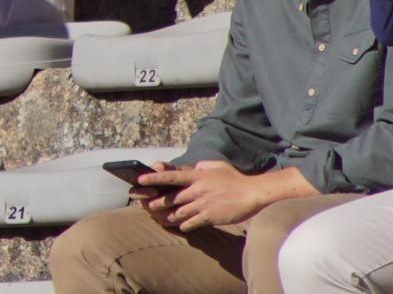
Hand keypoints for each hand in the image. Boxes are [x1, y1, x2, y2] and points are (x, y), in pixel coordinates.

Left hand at [138, 160, 265, 231]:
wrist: (252, 193)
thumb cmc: (235, 178)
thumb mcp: (217, 166)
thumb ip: (202, 166)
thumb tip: (193, 167)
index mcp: (197, 176)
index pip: (170, 176)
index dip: (154, 178)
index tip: (140, 180)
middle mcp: (196, 190)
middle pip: (171, 198)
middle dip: (157, 203)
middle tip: (146, 206)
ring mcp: (202, 204)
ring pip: (178, 212)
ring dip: (168, 216)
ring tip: (160, 218)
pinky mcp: (209, 217)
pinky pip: (192, 223)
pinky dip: (185, 225)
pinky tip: (182, 227)